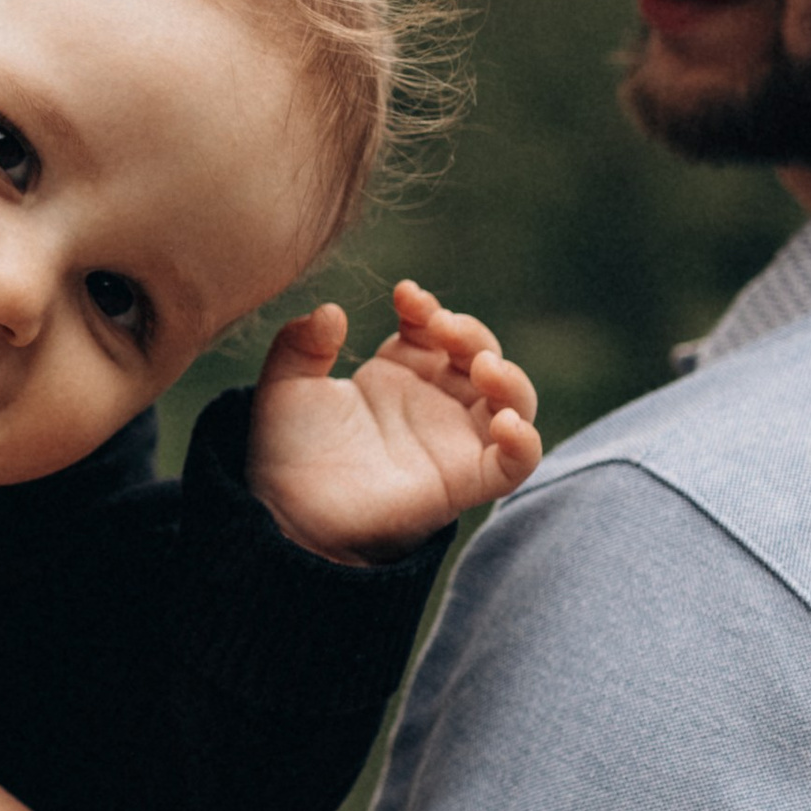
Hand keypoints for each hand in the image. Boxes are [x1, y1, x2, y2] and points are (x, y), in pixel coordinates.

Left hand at [246, 282, 540, 562]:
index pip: (433, 327)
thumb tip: (329, 311)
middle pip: (481, 354)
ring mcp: (454, 441)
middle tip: (443, 328)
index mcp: (399, 371)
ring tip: (484, 367)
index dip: (426, 307)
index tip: (405, 296)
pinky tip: (506, 423)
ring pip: (513, 401)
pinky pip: (514, 463)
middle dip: (471, 333)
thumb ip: (300, 345)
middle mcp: (434, 401)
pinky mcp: (465, 482)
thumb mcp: (285, 387)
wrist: (285, 514)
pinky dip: (525, 442)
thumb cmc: (288, 452)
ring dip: (509, 379)